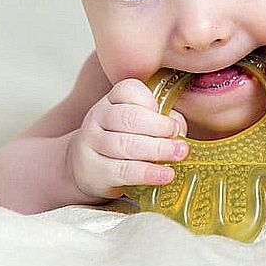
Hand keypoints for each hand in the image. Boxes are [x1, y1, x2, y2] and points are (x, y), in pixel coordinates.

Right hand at [67, 78, 188, 200]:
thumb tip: (179, 128)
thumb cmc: (122, 139)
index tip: (168, 118)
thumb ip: (161, 120)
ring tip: (178, 156)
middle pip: (128, 118)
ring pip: (125, 144)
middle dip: (159, 128)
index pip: (128, 91)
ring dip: (157, 150)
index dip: (151, 103)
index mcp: (112, 99)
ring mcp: (91, 142)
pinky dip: (147, 173)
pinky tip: (165, 175)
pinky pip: (122, 171)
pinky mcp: (93, 170)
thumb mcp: (139, 123)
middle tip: (180, 141)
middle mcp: (98, 116)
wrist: (86, 167)